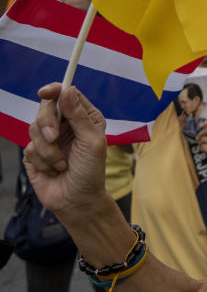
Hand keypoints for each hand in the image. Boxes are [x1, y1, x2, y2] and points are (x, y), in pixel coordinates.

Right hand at [23, 84, 107, 217]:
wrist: (77, 200)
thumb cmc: (91, 171)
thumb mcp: (91, 141)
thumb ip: (79, 116)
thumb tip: (67, 90)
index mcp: (84, 118)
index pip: (66, 95)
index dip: (54, 90)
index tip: (46, 92)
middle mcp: (66, 125)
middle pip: (45, 108)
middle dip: (47, 123)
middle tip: (54, 137)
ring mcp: (49, 139)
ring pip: (34, 128)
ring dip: (48, 149)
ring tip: (62, 164)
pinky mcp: (35, 154)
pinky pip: (29, 148)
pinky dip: (42, 161)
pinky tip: (54, 171)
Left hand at [196, 117, 206, 173]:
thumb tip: (203, 126)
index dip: (206, 122)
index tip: (201, 126)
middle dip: (200, 134)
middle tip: (198, 138)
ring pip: (203, 138)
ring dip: (201, 142)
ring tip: (204, 146)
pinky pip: (203, 146)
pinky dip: (202, 148)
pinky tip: (205, 151)